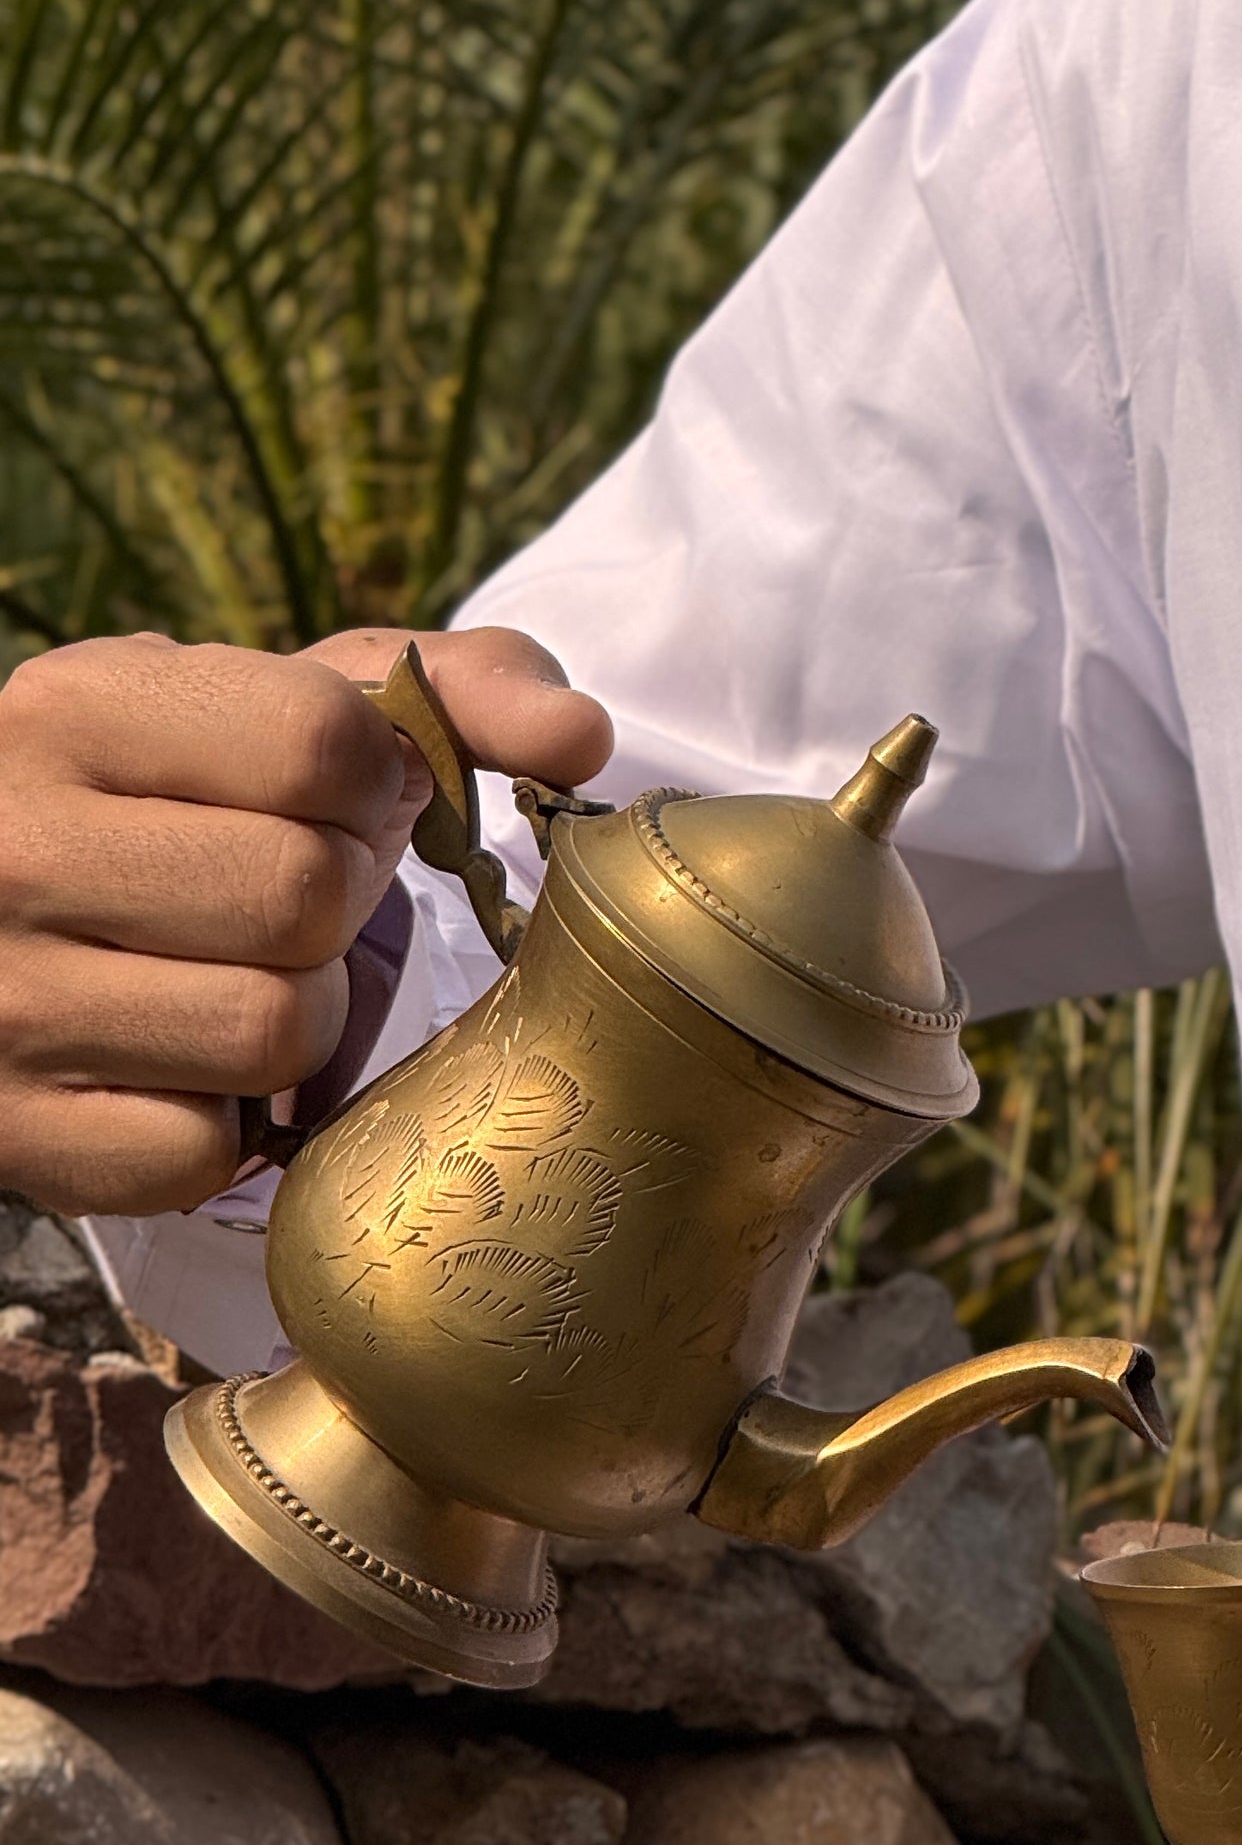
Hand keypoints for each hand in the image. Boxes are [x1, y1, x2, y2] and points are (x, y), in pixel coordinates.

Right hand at [0, 623, 610, 1216]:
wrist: (20, 940)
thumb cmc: (192, 815)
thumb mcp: (288, 713)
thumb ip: (450, 692)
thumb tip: (580, 737)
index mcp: (75, 706)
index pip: (316, 741)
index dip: (367, 789)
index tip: (326, 806)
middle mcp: (13, 844)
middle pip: (301, 896)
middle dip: (332, 911)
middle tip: (274, 910)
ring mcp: (7, 1000)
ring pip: (271, 1032)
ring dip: (295, 1026)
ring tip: (230, 984)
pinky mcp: (26, 1136)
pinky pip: (204, 1152)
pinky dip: (225, 1129)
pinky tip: (182, 1073)